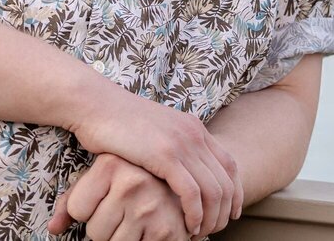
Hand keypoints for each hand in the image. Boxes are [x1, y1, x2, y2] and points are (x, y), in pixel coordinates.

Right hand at [67, 83, 242, 237]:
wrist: (97, 105)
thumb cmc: (119, 124)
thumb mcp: (157, 134)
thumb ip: (173, 149)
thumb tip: (180, 172)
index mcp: (195, 128)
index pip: (231, 165)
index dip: (235, 192)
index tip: (232, 213)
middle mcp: (195, 135)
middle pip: (226, 181)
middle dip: (224, 211)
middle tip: (215, 230)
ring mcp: (182, 144)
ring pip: (213, 190)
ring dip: (211, 217)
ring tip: (200, 233)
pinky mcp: (165, 155)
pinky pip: (191, 192)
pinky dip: (194, 213)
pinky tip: (189, 226)